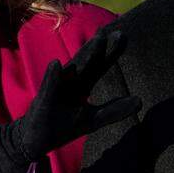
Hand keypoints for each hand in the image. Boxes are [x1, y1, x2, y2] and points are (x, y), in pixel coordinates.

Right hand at [17, 28, 141, 158]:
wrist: (34, 139)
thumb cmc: (64, 126)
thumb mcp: (93, 120)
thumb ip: (114, 109)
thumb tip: (140, 100)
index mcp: (82, 84)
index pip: (99, 65)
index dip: (111, 52)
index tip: (124, 36)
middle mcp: (69, 82)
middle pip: (88, 61)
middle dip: (101, 46)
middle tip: (117, 32)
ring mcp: (55, 89)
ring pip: (72, 69)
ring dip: (85, 55)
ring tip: (98, 40)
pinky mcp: (42, 102)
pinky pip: (48, 88)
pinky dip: (52, 76)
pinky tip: (56, 64)